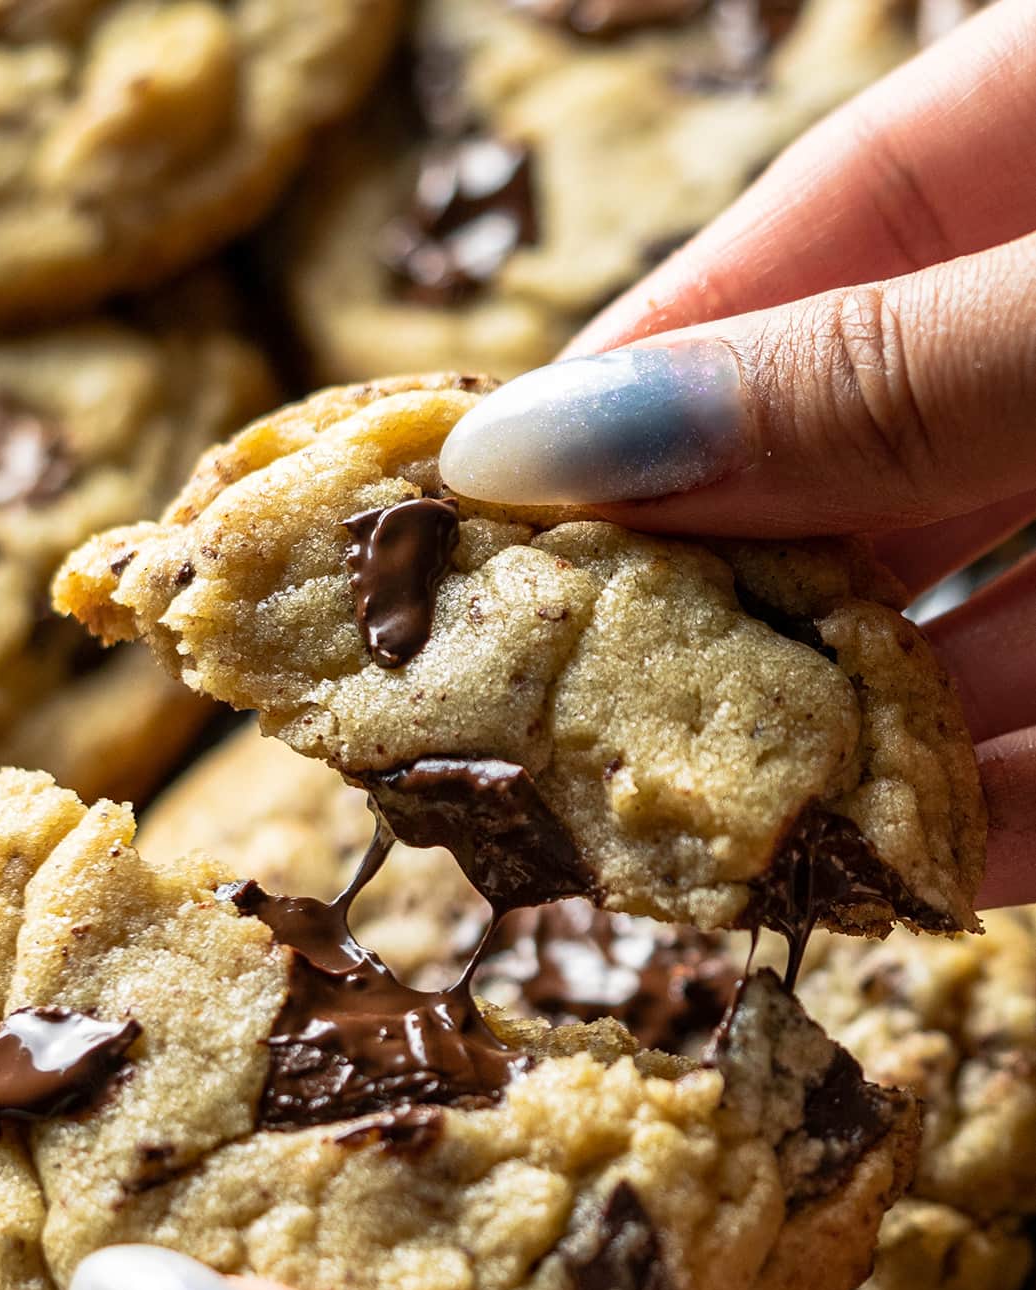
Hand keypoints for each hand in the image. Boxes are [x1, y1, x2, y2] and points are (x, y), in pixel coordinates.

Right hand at [437, 0, 1035, 907]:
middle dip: (714, 592)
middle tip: (558, 705)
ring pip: (965, 623)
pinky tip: (892, 873)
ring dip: (840, 741)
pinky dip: (996, 812)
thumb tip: (539, 451)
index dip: (638, 376)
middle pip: (861, 458)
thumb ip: (866, 375)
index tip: (480, 503)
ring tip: (698, 827)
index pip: (807, 241)